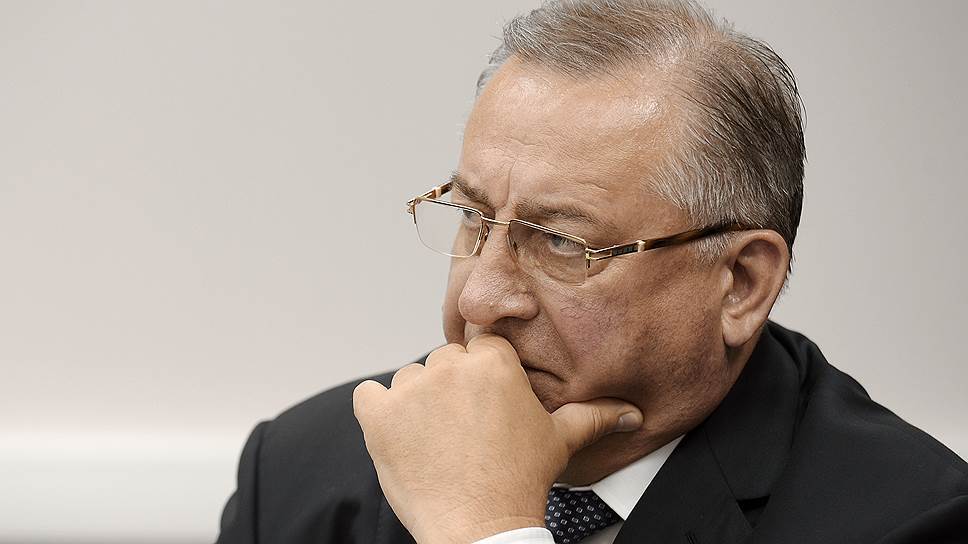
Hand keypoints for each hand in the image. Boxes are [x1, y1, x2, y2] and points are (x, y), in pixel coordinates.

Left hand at [352, 334, 642, 543]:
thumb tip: (632, 414)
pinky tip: (399, 435)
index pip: (481, 348)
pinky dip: (378, 412)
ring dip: (417, 403)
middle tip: (466, 430)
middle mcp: (450, 367)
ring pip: (409, 380)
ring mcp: (410, 390)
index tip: (487, 407)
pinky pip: (368, 396)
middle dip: (452, 390)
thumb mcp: (559, 441)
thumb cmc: (520, 482)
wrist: (478, 529)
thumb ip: (594, 416)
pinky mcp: (378, 416)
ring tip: (438, 441)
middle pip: (444, 362)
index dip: (484, 378)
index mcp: (493, 363)